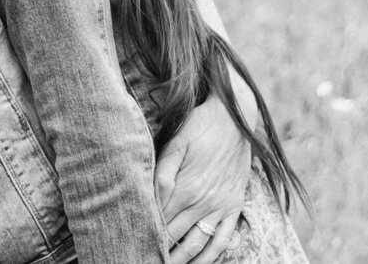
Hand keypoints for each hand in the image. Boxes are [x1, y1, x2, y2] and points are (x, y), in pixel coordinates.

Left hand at [156, 93, 250, 263]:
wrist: (235, 117)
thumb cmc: (199, 126)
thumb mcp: (175, 142)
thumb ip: (162, 173)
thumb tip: (151, 198)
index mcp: (185, 187)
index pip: (160, 220)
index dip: (146, 234)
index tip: (132, 243)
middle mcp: (203, 202)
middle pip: (175, 236)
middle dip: (159, 250)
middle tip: (141, 258)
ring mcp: (221, 207)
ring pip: (198, 244)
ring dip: (182, 260)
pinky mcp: (234, 207)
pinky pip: (223, 240)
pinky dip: (210, 256)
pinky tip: (198, 263)